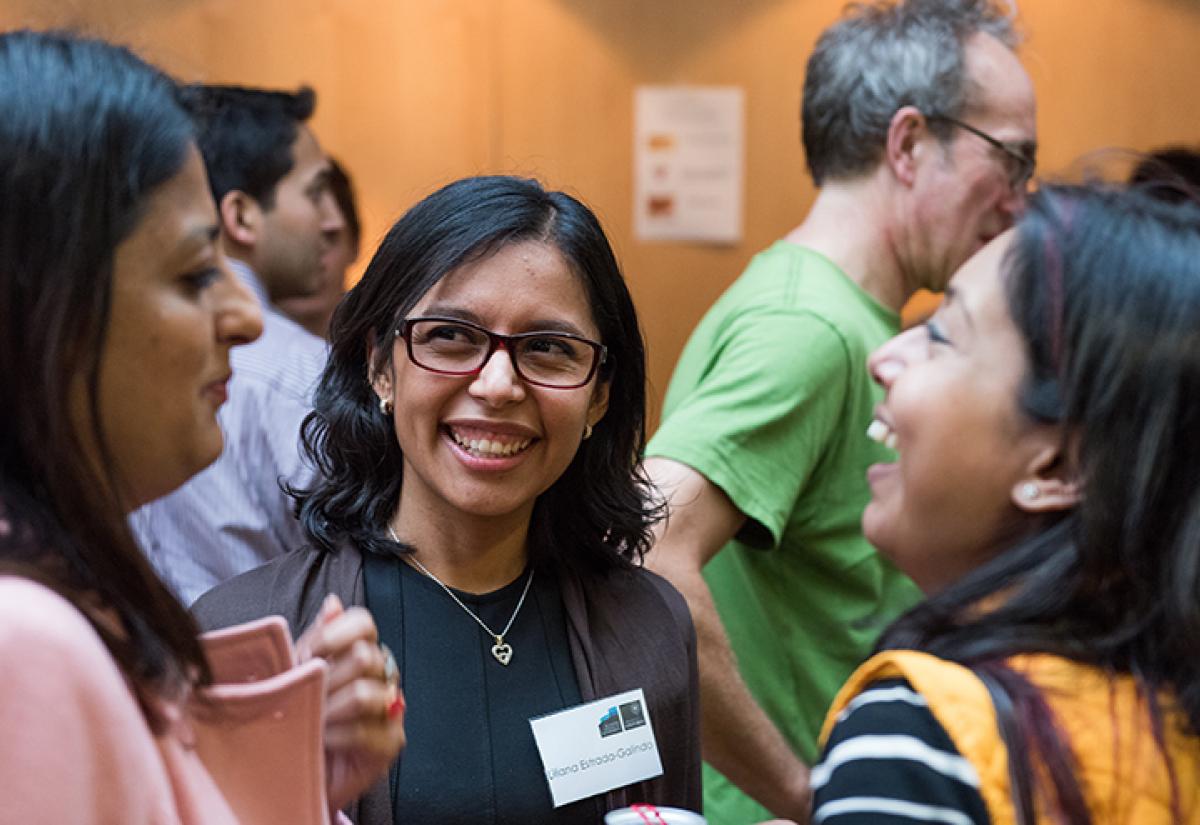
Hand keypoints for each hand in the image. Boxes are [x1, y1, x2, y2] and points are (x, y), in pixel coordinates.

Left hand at [297, 595, 405, 812]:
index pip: (364, 623)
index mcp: (360, 652)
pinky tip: (320, 741)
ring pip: (366, 694)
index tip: (306, 655)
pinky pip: (366, 731)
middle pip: (365, 657)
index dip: (334, 634)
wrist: (295, 771)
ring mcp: (391, 709)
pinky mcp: (391, 743)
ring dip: (329, 710)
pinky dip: (336, 736)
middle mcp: (382, 676)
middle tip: (302, 697)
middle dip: (326, 679)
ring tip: (310, 721)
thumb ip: (315, 640)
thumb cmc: (297, 719)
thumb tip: (332, 602)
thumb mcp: (297, 675)